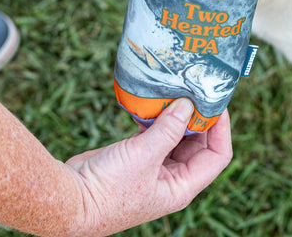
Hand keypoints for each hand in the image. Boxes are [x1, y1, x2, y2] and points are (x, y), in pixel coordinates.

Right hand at [65, 99, 231, 235]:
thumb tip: (188, 104)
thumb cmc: (109, 189)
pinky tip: (152, 102)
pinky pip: (155, 134)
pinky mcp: (136, 157)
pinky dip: (156, 118)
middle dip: (198, 118)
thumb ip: (168, 129)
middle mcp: (172, 178)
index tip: (216, 102)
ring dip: (177, 115)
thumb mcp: (144, 155)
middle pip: (198, 143)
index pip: (216, 155)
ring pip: (176, 136)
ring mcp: (154, 167)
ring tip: (177, 91)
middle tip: (197, 90)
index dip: (220, 128)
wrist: (70, 201)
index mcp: (182, 186)